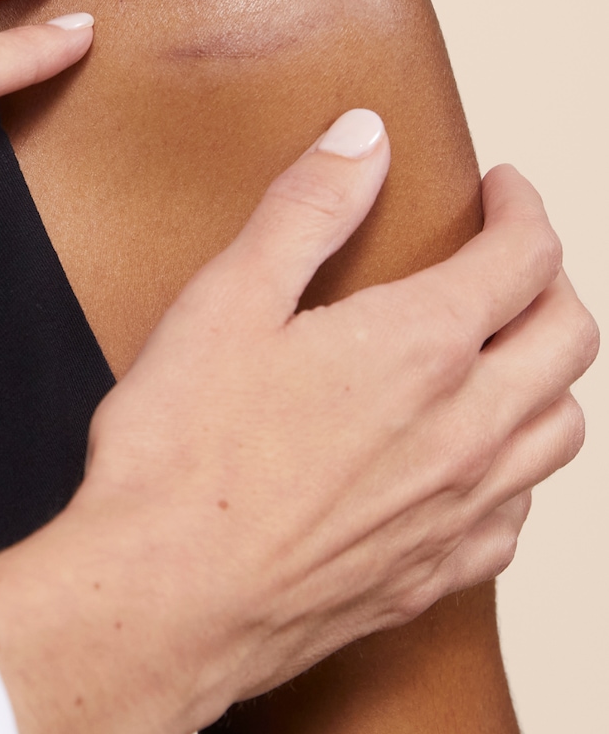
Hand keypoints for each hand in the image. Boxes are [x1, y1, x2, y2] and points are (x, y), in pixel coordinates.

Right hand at [0, 111, 597, 733]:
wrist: (166, 595)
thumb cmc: (183, 451)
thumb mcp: (228, 296)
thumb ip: (307, 208)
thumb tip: (363, 138)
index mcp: (418, 348)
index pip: (522, 260)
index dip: (523, 210)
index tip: (503, 190)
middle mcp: (464, 429)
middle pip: (567, 340)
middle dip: (551, 280)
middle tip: (516, 256)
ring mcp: (459, 511)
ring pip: (561, 430)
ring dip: (549, 372)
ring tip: (505, 349)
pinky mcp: (436, 575)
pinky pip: (522, 513)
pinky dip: (519, 464)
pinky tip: (474, 457)